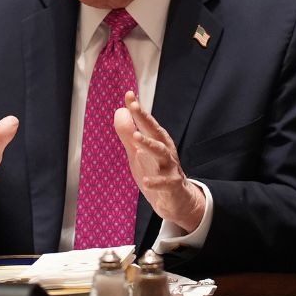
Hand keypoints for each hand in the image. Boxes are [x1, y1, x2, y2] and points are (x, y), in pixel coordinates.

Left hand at [113, 91, 205, 231]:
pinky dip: (156, 182)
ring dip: (149, 144)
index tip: (129, 95)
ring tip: (136, 137)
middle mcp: (165, 151)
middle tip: (133, 106)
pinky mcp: (173, 185)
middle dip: (145, 118)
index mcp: (157, 141)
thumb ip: (128, 133)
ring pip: (161, 153)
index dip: (138, 109)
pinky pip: (166, 182)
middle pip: (155, 132)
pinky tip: (146, 181)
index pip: (146, 122)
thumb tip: (119, 111)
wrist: (176, 201)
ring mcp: (170, 168)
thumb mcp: (138, 152)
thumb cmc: (155, 172)